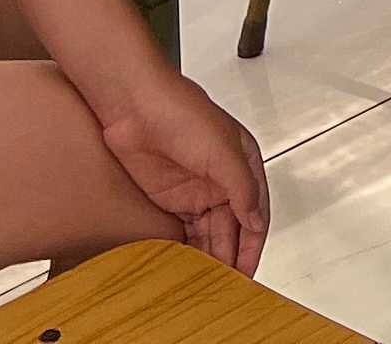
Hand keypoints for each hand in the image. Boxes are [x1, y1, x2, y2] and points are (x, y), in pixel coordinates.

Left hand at [94, 70, 270, 272]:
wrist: (133, 106)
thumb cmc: (180, 110)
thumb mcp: (220, 149)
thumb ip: (241, 187)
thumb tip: (256, 219)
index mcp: (243, 164)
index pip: (256, 213)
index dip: (253, 244)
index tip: (247, 271)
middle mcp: (223, 180)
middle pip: (233, 228)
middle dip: (232, 256)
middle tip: (225, 285)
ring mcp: (197, 190)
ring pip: (210, 233)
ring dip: (211, 255)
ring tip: (207, 281)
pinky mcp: (172, 199)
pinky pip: (185, 231)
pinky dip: (189, 249)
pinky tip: (188, 265)